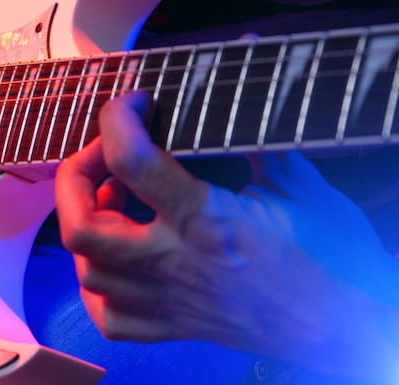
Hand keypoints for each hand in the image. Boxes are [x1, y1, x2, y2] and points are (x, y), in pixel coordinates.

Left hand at [55, 91, 398, 380]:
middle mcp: (177, 262)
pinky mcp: (173, 326)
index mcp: (208, 221)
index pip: (134, 162)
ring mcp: (169, 299)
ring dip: (83, 226)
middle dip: (74, 179)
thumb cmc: (330, 261)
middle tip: (100, 156)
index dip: (119, 119)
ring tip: (109, 201)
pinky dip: (97, 284)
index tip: (134, 105)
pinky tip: (113, 260)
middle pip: (83, 227)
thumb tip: (246, 90)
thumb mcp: (303, 187)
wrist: (344, 328)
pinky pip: (110, 316)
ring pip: (88, 272)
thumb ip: (261, 140)